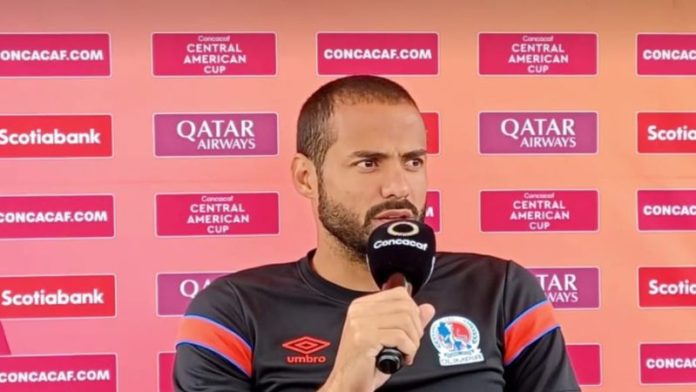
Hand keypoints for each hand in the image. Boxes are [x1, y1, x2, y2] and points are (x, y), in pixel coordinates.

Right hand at [319, 287, 435, 391]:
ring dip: (413, 341)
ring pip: (404, 320)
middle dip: (416, 328)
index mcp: (362, 305)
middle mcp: (359, 310)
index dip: (413, 312)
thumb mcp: (389, 339)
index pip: (398, 294)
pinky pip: (400, 336)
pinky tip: (404, 358)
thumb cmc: (366, 364)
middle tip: (411, 345)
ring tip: (407, 352)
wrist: (347, 384)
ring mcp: (360, 323)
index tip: (412, 330)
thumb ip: (408, 321)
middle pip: (404, 306)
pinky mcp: (364, 338)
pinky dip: (409, 349)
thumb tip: (428, 308)